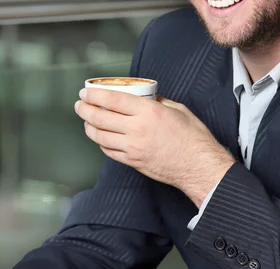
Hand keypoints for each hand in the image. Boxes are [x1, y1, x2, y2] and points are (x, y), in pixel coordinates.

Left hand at [75, 88, 235, 206]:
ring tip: (86, 120)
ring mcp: (133, 148)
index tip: (86, 91)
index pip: (112, 100)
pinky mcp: (133, 162)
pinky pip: (109, 151)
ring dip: (88, 127)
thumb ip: (158, 101)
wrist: (198, 166)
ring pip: (100, 136)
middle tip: (80, 104)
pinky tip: (100, 137)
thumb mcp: (178, 110)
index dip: (94, 95)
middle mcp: (137, 129)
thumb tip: (146, 97)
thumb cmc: (193, 139)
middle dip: (85, 109)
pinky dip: (101, 143)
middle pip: (100, 117)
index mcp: (149, 112)